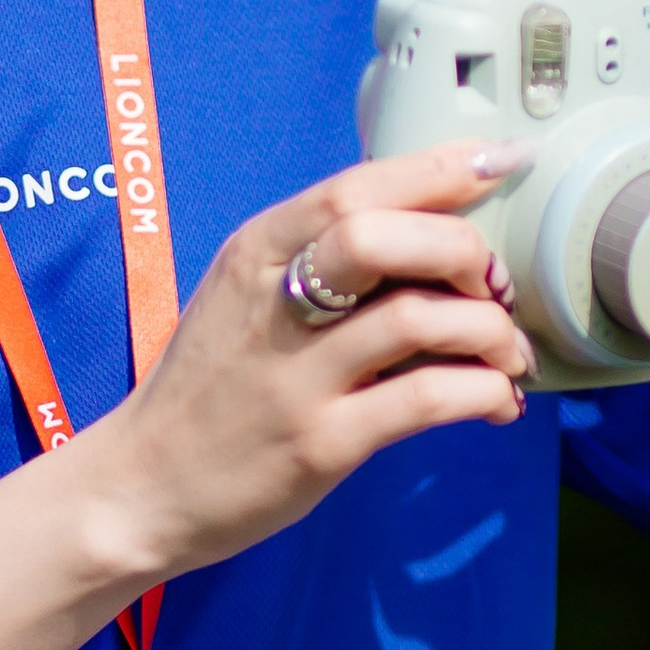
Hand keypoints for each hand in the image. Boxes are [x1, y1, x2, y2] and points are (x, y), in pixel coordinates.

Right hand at [83, 146, 534, 585]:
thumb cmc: (209, 388)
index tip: (504, 162)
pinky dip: (483, 393)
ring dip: (491, 330)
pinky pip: (426, 400)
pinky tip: (497, 403)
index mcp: (256, 252)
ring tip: (509, 355)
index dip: (442, 168)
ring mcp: (296, 376)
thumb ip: (318, 258)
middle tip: (495, 289)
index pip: (355, 187)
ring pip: (419, 319)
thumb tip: (431, 225)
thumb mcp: (244, 297)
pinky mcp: (321, 442)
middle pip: (385, 236)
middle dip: (466, 251)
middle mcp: (272, 303)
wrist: (141, 487)